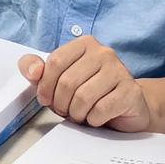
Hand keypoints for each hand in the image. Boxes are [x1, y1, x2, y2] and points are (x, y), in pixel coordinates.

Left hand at [20, 36, 158, 130]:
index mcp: (85, 44)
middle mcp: (104, 53)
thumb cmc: (89, 91)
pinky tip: (95, 118)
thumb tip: (33, 71)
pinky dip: (92, 119)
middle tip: (64, 110)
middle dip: (60, 103)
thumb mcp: (58, 77)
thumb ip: (36, 68)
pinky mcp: (131, 92)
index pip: (55, 62)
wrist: (127, 105)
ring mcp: (120, 71)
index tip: (45, 99)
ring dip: (76, 113)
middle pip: (68, 82)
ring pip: (83, 97)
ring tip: (79, 114)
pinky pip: (101, 109)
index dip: (45, 85)